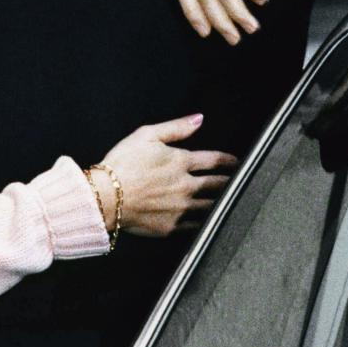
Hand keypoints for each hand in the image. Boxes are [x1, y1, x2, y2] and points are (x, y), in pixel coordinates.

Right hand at [96, 113, 237, 236]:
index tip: (237, 163)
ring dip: (225, 202)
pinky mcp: (172, 227)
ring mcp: (181, 209)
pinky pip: (198, 226)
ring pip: (213, 206)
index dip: (229, 161)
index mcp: (181, 161)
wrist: (105, 196)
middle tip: (243, 183)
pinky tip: (214, 221)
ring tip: (234, 202)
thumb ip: (176, 127)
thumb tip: (199, 119)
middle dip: (233, 182)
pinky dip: (209, 222)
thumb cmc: (122, 163)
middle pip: (219, 184)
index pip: (214, 160)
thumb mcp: (146, 135)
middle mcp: (186, 186)